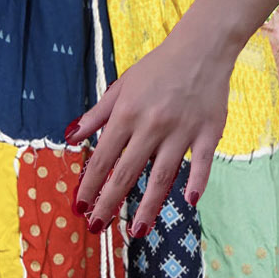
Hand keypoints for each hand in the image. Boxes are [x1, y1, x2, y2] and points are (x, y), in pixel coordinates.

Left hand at [69, 24, 234, 234]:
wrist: (202, 47)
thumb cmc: (158, 67)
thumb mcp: (121, 85)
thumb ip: (96, 115)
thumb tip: (70, 137)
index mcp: (127, 114)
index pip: (102, 158)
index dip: (89, 185)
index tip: (80, 207)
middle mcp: (152, 125)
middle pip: (127, 172)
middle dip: (110, 203)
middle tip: (98, 227)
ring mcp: (182, 130)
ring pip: (162, 175)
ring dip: (148, 205)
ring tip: (137, 231)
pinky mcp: (208, 131)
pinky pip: (202, 162)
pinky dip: (197, 181)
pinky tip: (189, 202)